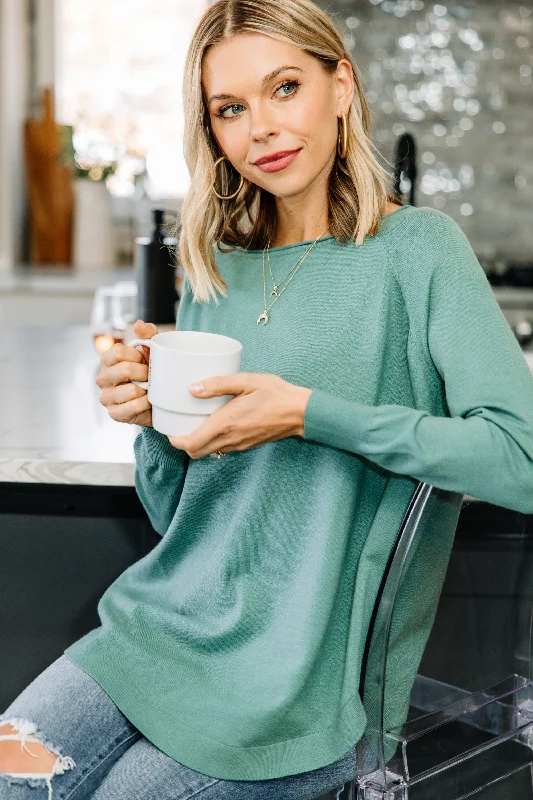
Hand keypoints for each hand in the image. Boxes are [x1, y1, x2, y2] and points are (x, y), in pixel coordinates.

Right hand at [96, 320, 158, 426]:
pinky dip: (143, 405)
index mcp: (107, 360)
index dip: (137, 355)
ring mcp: (106, 397)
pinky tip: (148, 402)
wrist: (159, 399)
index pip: (118, 352)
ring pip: (129, 391)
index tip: (145, 360)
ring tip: (150, 390)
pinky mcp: (114, 414)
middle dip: (144, 373)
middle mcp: (102, 378)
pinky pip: (130, 408)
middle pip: (124, 370)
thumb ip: (148, 334)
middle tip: (152, 376)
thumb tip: (139, 325)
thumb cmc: (151, 371)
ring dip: (145, 390)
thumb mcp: (153, 350)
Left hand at [167, 372, 312, 458]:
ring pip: (210, 452)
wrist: (301, 412)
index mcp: (225, 424)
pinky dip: (214, 441)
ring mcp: (239, 445)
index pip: (191, 444)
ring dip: (199, 442)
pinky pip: (223, 448)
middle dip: (184, 443)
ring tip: (197, 422)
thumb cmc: (276, 394)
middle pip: (196, 452)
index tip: (170, 429)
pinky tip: (217, 424)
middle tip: (180, 426)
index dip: (175, 440)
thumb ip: (218, 384)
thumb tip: (193, 388)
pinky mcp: (247, 445)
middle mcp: (230, 439)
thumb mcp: (246, 381)